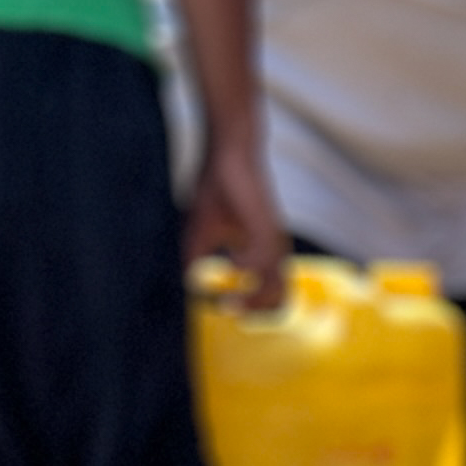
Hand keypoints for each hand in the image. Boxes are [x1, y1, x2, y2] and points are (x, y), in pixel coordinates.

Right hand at [187, 126, 290, 310]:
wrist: (229, 151)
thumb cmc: (215, 188)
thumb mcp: (200, 233)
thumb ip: (194, 263)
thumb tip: (185, 291)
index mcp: (265, 254)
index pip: (272, 296)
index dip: (253, 310)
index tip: (225, 309)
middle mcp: (274, 251)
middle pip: (280, 303)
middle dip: (253, 314)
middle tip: (227, 310)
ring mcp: (273, 242)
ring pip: (276, 291)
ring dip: (250, 302)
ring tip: (227, 300)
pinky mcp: (265, 229)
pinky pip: (260, 266)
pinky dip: (244, 273)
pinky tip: (229, 261)